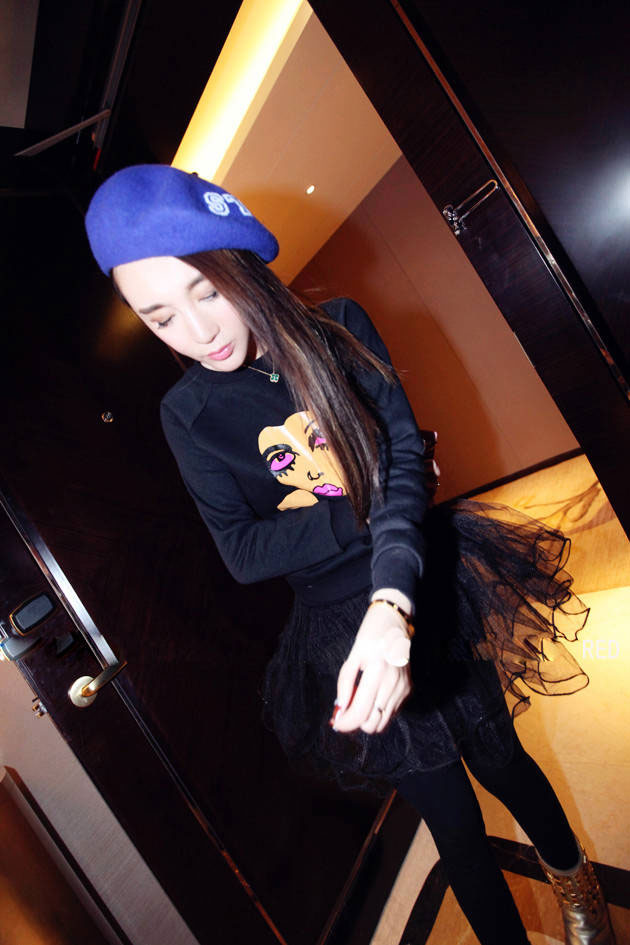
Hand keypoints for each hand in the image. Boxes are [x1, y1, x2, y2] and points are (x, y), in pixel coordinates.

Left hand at [332, 602, 411, 734]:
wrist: (395, 624)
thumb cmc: (370, 637)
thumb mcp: (352, 656)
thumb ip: (345, 683)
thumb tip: (340, 708)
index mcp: (377, 671)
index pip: (360, 712)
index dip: (345, 722)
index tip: (336, 722)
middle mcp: (393, 683)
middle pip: (372, 723)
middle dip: (355, 722)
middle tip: (345, 711)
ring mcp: (403, 688)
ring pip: (382, 722)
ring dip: (367, 718)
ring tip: (359, 701)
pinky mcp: (408, 690)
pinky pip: (390, 713)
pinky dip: (378, 711)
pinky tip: (372, 696)